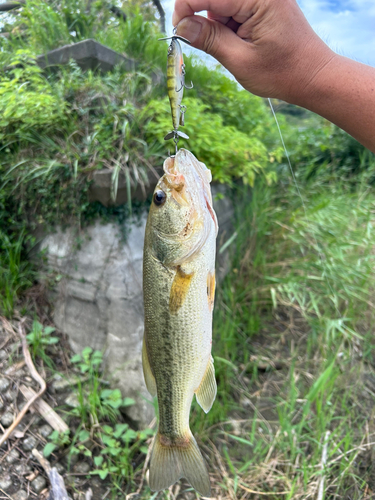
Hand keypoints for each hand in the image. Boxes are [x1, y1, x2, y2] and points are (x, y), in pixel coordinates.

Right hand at [173, 0, 335, 103]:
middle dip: (204, 16)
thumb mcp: (240, 60)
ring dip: (218, 22)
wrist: (312, 75)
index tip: (179, 30)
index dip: (186, 8)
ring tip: (236, 47)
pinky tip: (241, 41)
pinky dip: (229, 23)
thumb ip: (210, 39)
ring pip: (222, 2)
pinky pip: (234, 7)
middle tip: (207, 42)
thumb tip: (181, 26)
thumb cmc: (282, 72)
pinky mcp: (263, 3)